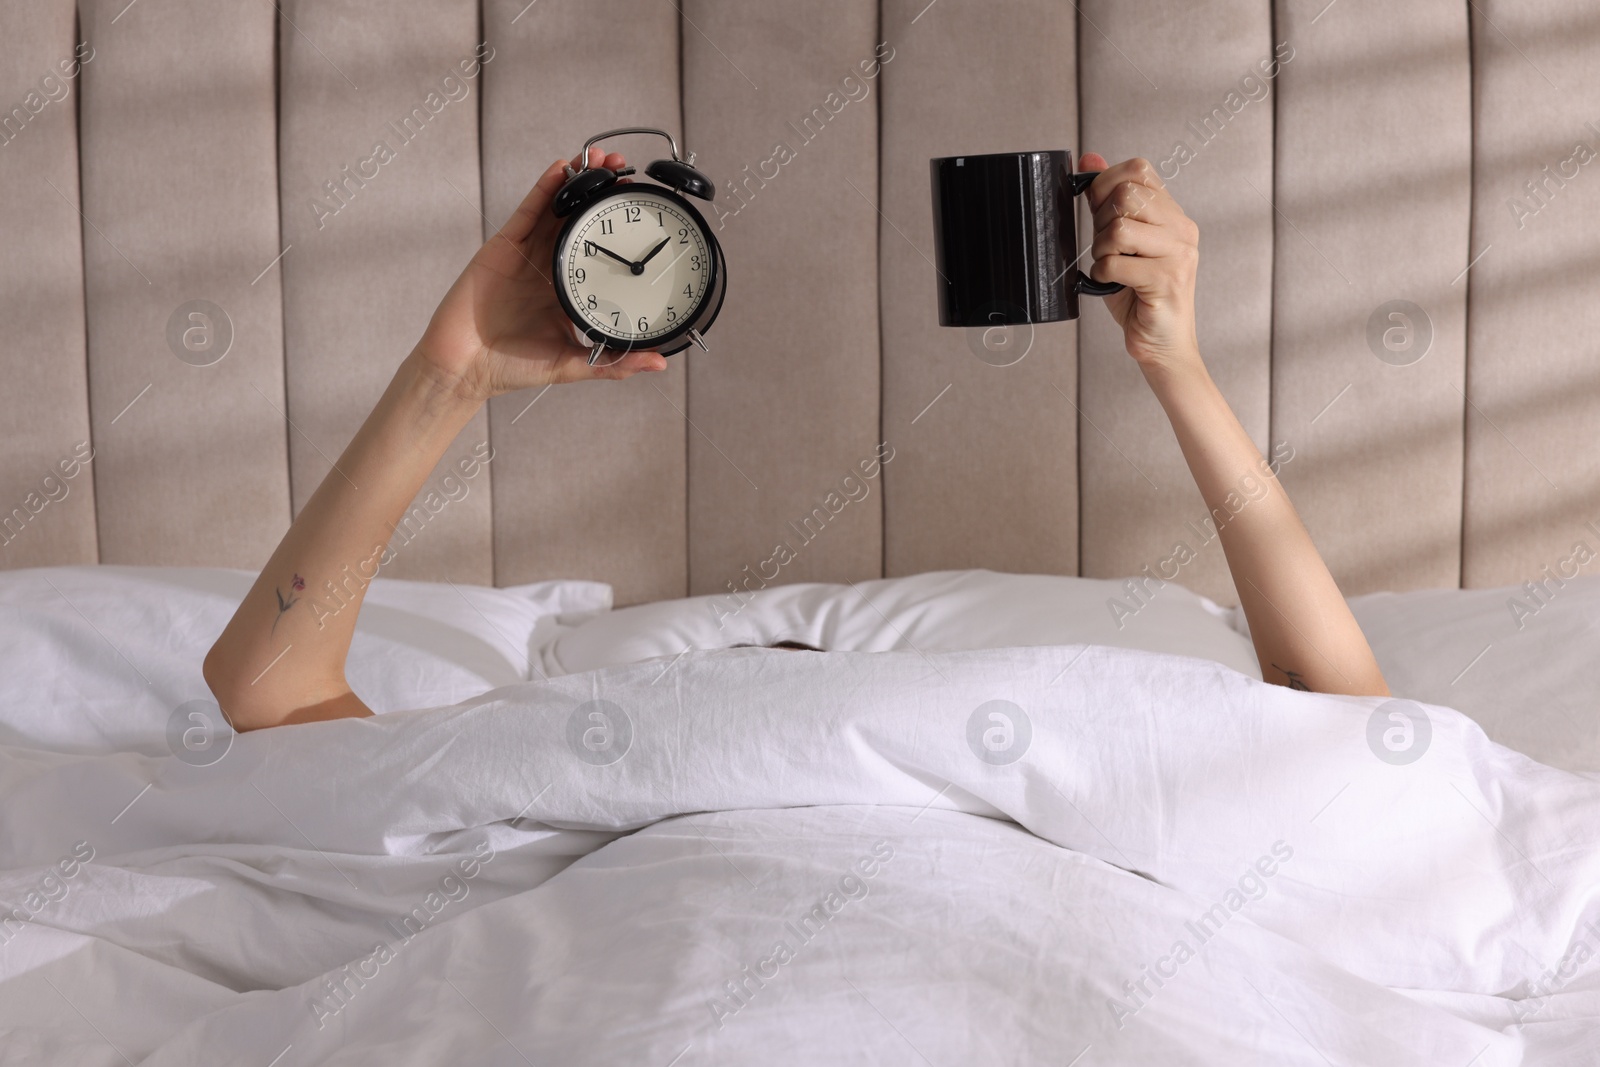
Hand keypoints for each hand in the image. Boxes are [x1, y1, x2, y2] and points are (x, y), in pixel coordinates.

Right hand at [416, 146, 667, 401]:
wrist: (465, 368)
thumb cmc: (512, 368)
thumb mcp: (573, 365)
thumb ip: (615, 363)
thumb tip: (659, 363)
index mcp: (566, 290)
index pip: (597, 251)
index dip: (616, 228)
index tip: (641, 209)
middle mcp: (548, 267)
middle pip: (579, 220)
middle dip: (601, 193)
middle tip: (625, 170)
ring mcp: (525, 254)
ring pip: (556, 209)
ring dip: (578, 181)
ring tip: (601, 159)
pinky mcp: (503, 246)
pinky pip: (527, 211)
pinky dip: (544, 188)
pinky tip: (562, 169)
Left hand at [1079, 152, 1201, 373]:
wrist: (1162, 344)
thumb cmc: (1139, 297)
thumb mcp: (1119, 243)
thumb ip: (1107, 202)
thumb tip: (1089, 159)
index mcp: (1172, 215)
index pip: (1139, 170)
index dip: (1106, 183)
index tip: (1098, 209)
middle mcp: (1182, 229)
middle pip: (1127, 194)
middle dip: (1101, 221)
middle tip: (1107, 248)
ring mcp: (1178, 253)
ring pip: (1119, 227)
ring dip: (1101, 250)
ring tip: (1111, 267)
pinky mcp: (1167, 279)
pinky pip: (1115, 262)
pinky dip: (1103, 275)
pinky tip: (1114, 284)